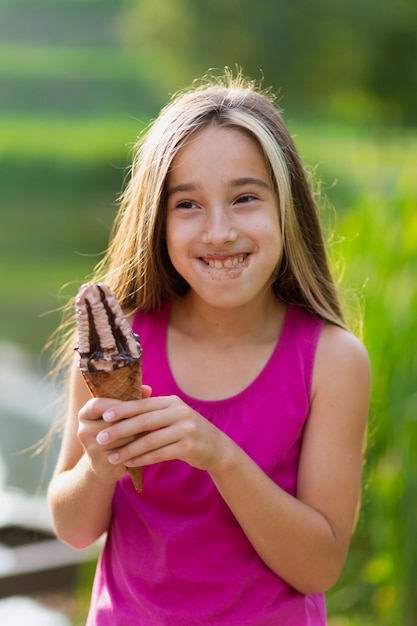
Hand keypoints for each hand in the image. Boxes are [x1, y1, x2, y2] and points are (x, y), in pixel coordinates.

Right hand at [77, 385, 152, 484]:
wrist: (105, 465)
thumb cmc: (116, 432)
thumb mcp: (120, 415)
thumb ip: (132, 399)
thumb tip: (148, 389)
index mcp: (85, 414)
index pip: (98, 405)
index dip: (118, 405)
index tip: (134, 405)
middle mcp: (83, 430)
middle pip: (113, 420)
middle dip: (133, 419)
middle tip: (150, 418)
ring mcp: (91, 447)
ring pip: (122, 435)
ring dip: (138, 432)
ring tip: (150, 430)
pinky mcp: (101, 461)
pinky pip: (125, 450)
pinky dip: (137, 446)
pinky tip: (145, 445)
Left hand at [94, 394, 228, 472]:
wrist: (216, 447)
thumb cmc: (187, 431)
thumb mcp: (173, 415)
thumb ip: (153, 411)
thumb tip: (121, 407)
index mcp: (171, 402)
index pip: (142, 404)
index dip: (122, 409)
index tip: (103, 416)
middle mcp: (179, 412)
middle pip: (144, 421)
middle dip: (120, 430)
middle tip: (101, 438)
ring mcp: (186, 429)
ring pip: (150, 440)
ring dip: (128, 450)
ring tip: (112, 457)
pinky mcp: (189, 447)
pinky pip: (160, 454)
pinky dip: (142, 459)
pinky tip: (129, 463)